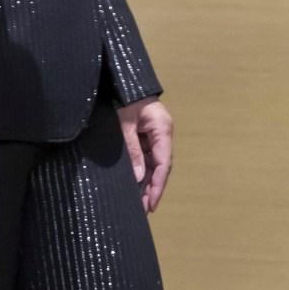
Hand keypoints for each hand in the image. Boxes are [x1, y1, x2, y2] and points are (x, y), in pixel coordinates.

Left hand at [118, 97, 172, 212]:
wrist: (124, 80)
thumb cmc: (125, 98)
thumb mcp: (125, 124)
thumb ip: (133, 150)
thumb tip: (139, 177)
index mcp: (162, 129)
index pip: (164, 163)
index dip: (158, 185)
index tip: (152, 203)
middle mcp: (162, 134)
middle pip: (160, 166)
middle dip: (153, 188)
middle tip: (145, 209)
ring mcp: (154, 135)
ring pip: (153, 163)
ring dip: (147, 182)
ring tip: (140, 202)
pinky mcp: (146, 135)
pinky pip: (146, 156)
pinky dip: (141, 170)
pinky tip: (136, 184)